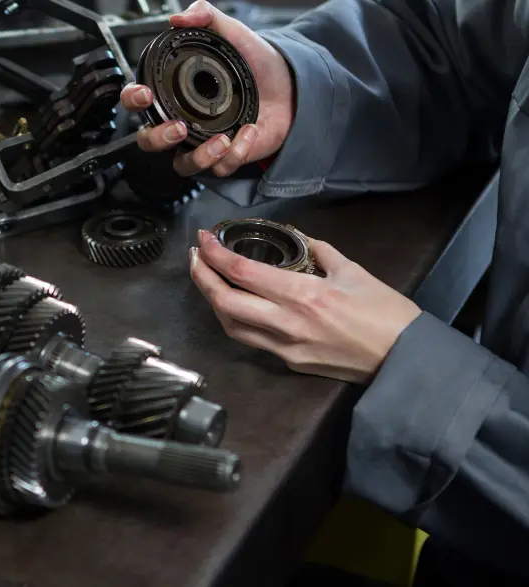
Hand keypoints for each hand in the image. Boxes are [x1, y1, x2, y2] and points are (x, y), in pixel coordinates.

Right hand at [121, 0, 294, 177]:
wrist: (291, 84)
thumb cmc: (255, 63)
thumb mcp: (232, 32)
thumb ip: (206, 16)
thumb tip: (178, 17)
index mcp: (174, 93)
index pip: (138, 101)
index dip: (133, 99)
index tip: (144, 93)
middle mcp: (182, 121)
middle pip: (149, 142)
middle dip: (159, 138)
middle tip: (179, 127)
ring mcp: (203, 142)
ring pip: (183, 165)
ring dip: (198, 157)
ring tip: (221, 141)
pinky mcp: (227, 157)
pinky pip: (221, 168)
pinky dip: (235, 154)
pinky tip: (249, 132)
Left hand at [189, 229, 421, 382]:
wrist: (405, 360)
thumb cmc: (387, 314)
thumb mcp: (354, 271)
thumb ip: (320, 252)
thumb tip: (300, 239)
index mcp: (303, 295)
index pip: (242, 272)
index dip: (215, 254)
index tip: (204, 238)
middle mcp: (287, 324)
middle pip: (224, 302)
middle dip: (201, 277)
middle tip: (195, 257)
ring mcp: (286, 347)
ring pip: (231, 326)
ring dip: (213, 302)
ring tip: (208, 278)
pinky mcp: (290, 363)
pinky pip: (253, 340)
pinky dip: (236, 320)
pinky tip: (235, 304)